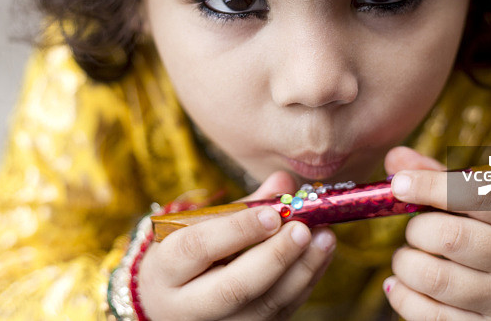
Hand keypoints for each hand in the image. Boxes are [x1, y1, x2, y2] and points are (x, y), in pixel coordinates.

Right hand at [138, 171, 335, 319]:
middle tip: (303, 229)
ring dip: (301, 271)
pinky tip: (320, 255)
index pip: (198, 248)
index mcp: (166, 269)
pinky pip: (279, 314)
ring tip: (324, 238)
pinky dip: (304, 283)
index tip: (273, 213)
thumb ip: (241, 206)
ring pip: (264, 307)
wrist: (166, 305)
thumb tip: (284, 182)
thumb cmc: (185, 258)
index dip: (238, 230)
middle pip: (234, 288)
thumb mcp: (195, 228)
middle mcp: (186, 306)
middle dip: (275, 257)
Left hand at [383, 147, 490, 320]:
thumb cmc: (481, 236)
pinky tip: (402, 284)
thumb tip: (396, 158)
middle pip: (450, 237)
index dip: (429, 186)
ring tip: (408, 258)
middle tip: (413, 232)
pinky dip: (401, 294)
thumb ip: (434, 177)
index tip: (397, 183)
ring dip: (405, 263)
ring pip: (433, 277)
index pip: (474, 194)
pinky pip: (427, 314)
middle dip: (415, 230)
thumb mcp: (468, 202)